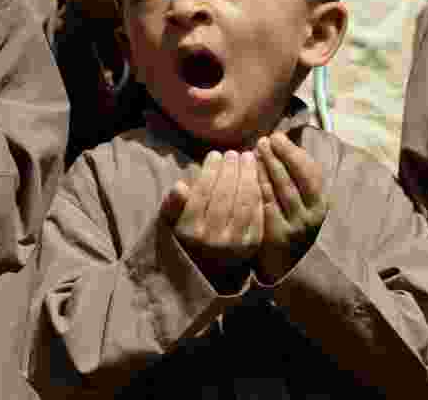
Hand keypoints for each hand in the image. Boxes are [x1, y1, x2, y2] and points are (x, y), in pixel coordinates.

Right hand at [161, 151, 263, 289]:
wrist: (209, 273)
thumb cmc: (187, 240)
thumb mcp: (170, 224)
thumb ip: (172, 206)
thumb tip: (179, 186)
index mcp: (190, 231)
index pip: (202, 193)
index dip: (210, 170)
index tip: (215, 154)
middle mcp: (212, 239)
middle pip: (224, 195)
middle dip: (230, 169)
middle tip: (233, 153)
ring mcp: (234, 244)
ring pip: (243, 201)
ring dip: (247, 176)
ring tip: (247, 159)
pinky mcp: (252, 245)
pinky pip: (257, 212)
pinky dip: (257, 191)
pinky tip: (256, 177)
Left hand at [255, 133, 328, 282]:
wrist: (282, 264)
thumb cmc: (287, 221)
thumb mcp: (299, 200)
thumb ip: (293, 174)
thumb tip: (280, 140)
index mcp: (320, 202)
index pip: (311, 171)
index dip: (293, 152)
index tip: (278, 136)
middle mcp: (312, 215)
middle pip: (296, 179)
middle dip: (279, 156)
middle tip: (263, 140)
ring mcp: (296, 227)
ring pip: (281, 191)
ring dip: (267, 168)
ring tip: (254, 151)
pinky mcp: (278, 236)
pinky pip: (267, 206)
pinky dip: (258, 187)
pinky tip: (247, 175)